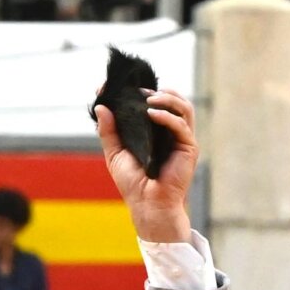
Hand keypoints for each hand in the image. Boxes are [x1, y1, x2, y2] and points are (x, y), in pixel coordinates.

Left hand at [94, 88, 196, 242]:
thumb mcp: (115, 153)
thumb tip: (100, 107)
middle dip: (156, 91)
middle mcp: (170, 132)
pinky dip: (167, 117)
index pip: (152, 104)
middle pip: (173, 100)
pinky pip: (181, 126)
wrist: (147, 204)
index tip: (116, 85)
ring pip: (183, 108)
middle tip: (138, 91)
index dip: (138, 91)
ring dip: (168, 98)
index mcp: (156, 131)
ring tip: (149, 98)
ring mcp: (181, 139)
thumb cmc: (133, 183)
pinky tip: (153, 114)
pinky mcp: (188, 148)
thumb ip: (109, 131)